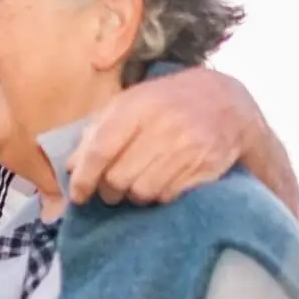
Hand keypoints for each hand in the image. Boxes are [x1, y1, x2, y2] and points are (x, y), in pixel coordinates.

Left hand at [68, 66, 254, 205]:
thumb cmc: (164, 104)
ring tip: (134, 185)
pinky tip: (159, 183)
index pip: (101, 150)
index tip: (78, 196)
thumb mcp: (127, 104)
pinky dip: (157, 196)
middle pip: (118, 178)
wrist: (227, 102)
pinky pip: (168, 196)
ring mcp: (188, 148)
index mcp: (138, 107)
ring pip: (142, 192)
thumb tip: (72, 167)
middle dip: (108, 191)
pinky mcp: (207, 167)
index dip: (84, 179)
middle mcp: (164, 127)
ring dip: (132, 196)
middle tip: (109, 189)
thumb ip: (95, 132)